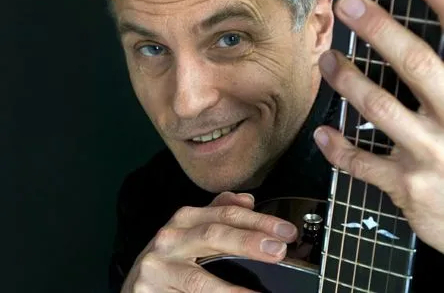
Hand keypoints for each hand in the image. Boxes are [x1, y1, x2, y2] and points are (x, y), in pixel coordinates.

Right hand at [121, 191, 296, 292]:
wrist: (137, 285)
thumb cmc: (171, 256)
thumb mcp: (192, 230)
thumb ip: (217, 213)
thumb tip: (247, 199)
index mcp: (185, 218)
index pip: (225, 213)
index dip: (257, 220)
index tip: (285, 231)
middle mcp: (170, 237)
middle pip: (213, 235)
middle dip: (248, 241)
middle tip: (279, 250)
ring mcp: (157, 267)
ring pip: (199, 279)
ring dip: (232, 289)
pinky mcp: (149, 292)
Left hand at [314, 0, 443, 253]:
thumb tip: (438, 40)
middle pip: (418, 67)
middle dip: (382, 31)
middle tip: (348, 4)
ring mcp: (431, 158)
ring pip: (380, 110)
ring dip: (349, 80)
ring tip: (326, 58)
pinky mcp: (408, 189)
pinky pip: (363, 165)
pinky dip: (338, 149)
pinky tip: (321, 133)